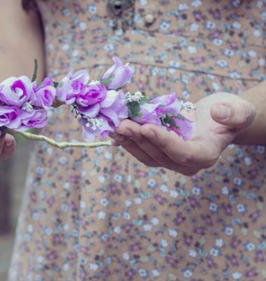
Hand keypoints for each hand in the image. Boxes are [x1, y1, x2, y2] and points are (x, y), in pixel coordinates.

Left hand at [111, 93, 255, 175]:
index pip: (182, 152)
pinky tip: (114, 133)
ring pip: (146, 155)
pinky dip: (127, 142)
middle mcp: (187, 164)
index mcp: (206, 154)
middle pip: (159, 154)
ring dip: (128, 141)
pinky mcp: (159, 154)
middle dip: (139, 139)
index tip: (146, 127)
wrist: (218, 119)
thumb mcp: (240, 110)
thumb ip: (234, 113)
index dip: (163, 141)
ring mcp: (171, 161)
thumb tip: (217, 113)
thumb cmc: (230, 113)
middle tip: (121, 124)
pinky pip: (141, 151)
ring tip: (114, 127)